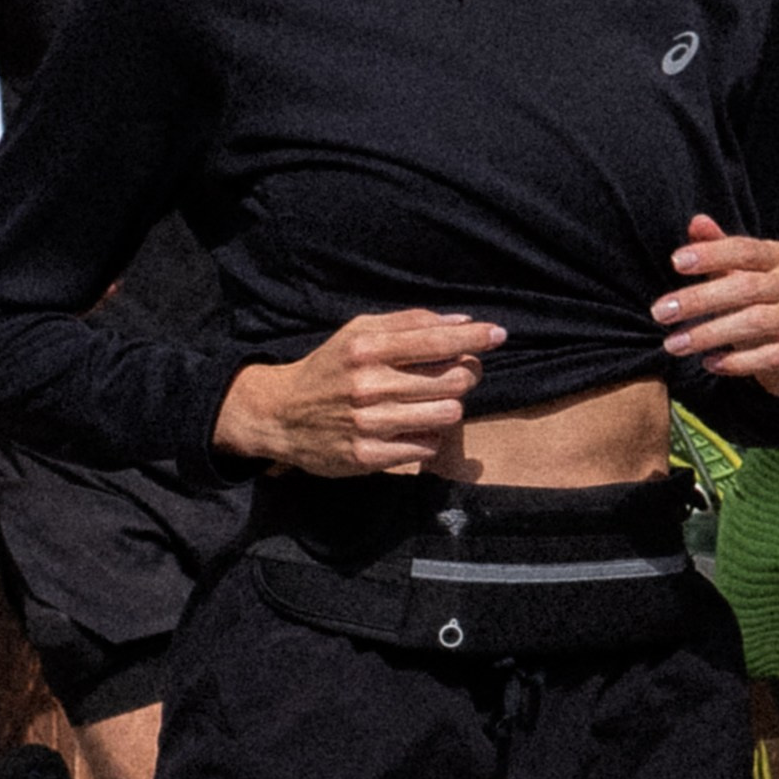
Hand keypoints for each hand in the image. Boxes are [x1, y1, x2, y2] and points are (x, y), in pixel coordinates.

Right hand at [216, 309, 505, 475]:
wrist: (280, 415)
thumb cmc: (328, 369)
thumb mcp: (357, 333)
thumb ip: (408, 324)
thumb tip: (461, 321)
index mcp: (367, 348)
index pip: (435, 340)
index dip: (474, 338)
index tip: (498, 336)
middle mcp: (369, 385)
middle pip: (452, 379)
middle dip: (464, 376)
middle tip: (455, 375)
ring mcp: (369, 424)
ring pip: (446, 415)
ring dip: (447, 409)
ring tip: (429, 404)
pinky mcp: (367, 457)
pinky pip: (426, 447)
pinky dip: (426, 438)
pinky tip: (409, 429)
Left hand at [653, 213, 778, 399]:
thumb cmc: (756, 303)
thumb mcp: (737, 274)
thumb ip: (718, 248)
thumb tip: (696, 222)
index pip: (746, 249)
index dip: (712, 254)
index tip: (676, 262)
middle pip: (747, 286)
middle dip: (699, 299)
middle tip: (660, 312)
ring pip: (756, 322)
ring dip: (709, 334)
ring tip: (673, 344)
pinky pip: (772, 356)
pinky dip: (738, 361)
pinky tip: (709, 363)